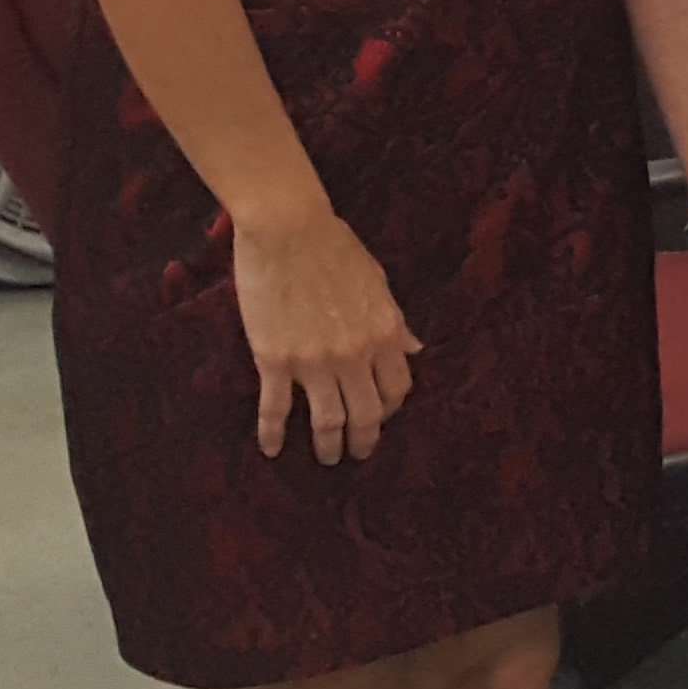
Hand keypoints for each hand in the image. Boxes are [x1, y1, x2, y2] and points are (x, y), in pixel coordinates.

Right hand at [231, 204, 421, 464]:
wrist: (288, 229)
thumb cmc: (335, 248)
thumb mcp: (378, 283)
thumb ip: (395, 323)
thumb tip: (415, 350)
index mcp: (384, 333)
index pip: (398, 387)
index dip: (391, 406)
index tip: (383, 414)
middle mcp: (354, 354)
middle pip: (366, 412)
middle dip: (365, 438)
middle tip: (358, 453)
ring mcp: (314, 361)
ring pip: (327, 420)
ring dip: (328, 445)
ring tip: (328, 459)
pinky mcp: (274, 360)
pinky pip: (276, 408)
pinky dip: (274, 434)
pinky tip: (272, 450)